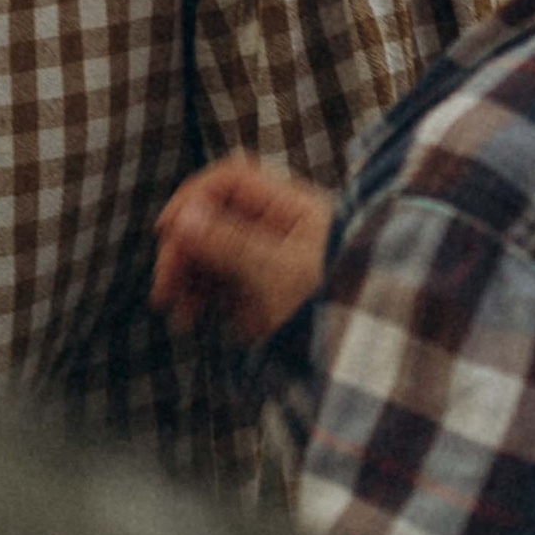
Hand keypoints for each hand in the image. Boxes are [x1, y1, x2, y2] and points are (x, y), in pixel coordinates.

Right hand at [151, 157, 333, 345]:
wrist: (370, 353)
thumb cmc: (337, 303)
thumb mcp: (279, 272)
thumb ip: (230, 242)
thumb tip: (184, 216)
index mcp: (292, 208)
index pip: (231, 181)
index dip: (194, 197)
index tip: (166, 231)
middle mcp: (281, 228)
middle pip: (216, 219)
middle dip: (186, 251)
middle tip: (165, 289)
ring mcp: (274, 260)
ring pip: (217, 255)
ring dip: (191, 280)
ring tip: (181, 316)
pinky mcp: (269, 293)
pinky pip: (228, 286)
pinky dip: (208, 299)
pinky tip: (200, 321)